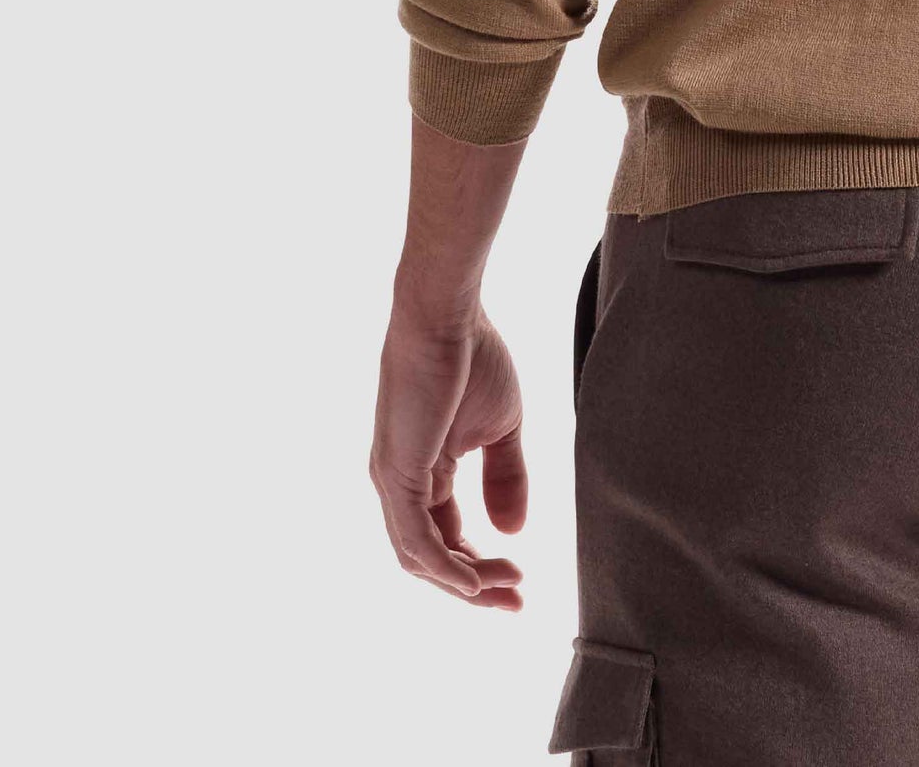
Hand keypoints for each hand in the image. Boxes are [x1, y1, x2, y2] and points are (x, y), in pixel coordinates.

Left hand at [370, 302, 527, 606]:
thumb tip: (513, 531)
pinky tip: (474, 583)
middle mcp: (400, 485)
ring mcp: (393, 482)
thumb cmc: (475, 357)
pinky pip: (416, 538)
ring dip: (465, 582)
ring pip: (421, 558)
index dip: (483, 567)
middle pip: (432, 559)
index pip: (448, 538)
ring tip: (507, 588)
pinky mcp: (396, 474)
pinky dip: (445, 567)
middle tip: (516, 603)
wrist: (450, 315)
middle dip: (476, 588)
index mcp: (425, 473)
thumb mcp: (502, 426)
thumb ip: (505, 477)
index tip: (524, 581)